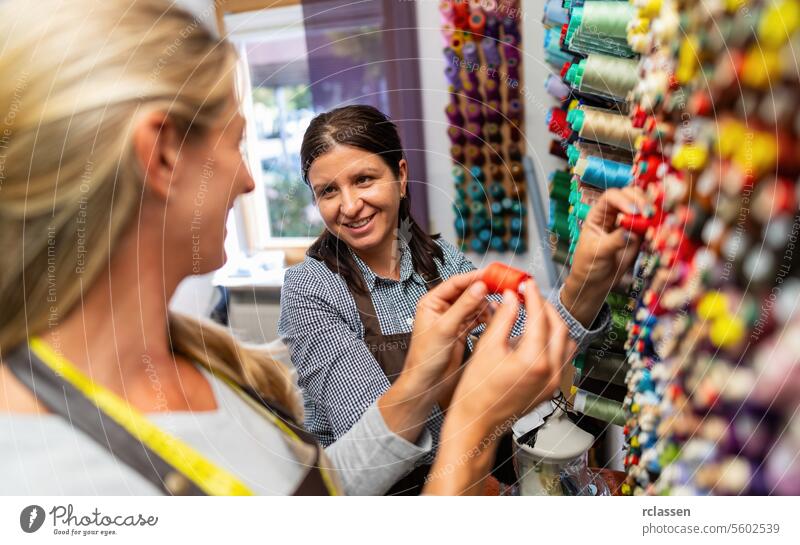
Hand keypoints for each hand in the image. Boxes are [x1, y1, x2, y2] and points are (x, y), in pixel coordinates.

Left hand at [401, 270, 491, 401]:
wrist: (427, 383)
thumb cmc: (424, 358)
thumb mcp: (445, 328)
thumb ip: (463, 306)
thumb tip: (479, 287)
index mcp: (431, 302)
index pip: (455, 283)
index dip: (474, 277)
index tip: (491, 274)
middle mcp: (442, 308)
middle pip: (466, 292)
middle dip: (483, 289)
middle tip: (501, 285)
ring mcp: (452, 320)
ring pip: (474, 304)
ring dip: (486, 304)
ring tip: (500, 303)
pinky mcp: (461, 331)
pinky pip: (476, 318)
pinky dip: (486, 316)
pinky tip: (494, 315)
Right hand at [423, 279, 575, 494]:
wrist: (475, 424)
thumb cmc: (476, 392)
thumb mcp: (487, 347)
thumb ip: (504, 318)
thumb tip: (512, 297)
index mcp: (535, 361)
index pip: (540, 317)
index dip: (532, 296)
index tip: (526, 284)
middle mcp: (551, 373)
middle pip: (559, 328)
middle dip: (545, 308)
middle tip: (530, 295)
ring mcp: (553, 383)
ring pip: (565, 343)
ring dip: (553, 324)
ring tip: (535, 312)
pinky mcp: (550, 389)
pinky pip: (561, 359)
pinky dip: (553, 342)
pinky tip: (536, 335)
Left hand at [563, 186, 646, 326]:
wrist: (596, 282)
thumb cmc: (589, 264)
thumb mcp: (597, 252)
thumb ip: (613, 241)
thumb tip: (630, 233)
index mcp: (598, 214)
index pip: (611, 197)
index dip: (623, 199)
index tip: (633, 211)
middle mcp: (614, 214)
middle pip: (629, 195)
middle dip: (640, 200)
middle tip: (648, 213)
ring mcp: (628, 223)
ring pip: (642, 206)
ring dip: (650, 209)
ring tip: (654, 219)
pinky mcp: (639, 234)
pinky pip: (649, 224)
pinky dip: (656, 223)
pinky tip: (658, 228)